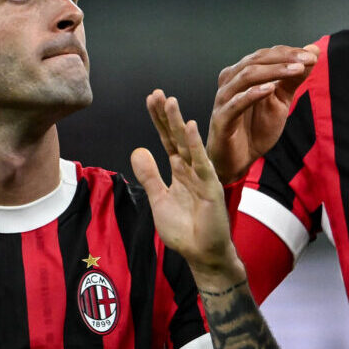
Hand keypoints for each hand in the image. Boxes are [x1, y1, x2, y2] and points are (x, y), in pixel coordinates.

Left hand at [135, 90, 246, 291]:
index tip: (150, 99)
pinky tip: (189, 126)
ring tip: (170, 101)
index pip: (166, 140)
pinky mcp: (211, 187)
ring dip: (178, 123)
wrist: (203, 254)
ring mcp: (203, 176)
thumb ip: (150, 176)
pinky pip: (202, 162)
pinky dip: (195, 144)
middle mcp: (192, 170)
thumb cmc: (185, 231)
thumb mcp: (159, 200)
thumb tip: (138, 150)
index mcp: (179, 172)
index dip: (158, 121)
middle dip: (166, 115)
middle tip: (157, 93)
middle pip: (176, 137)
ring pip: (188, 145)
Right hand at [207, 44, 314, 182]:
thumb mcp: (281, 101)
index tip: (313, 55)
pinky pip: (235, 103)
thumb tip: (313, 51)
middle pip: (255, 60)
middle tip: (308, 59)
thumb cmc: (256, 128)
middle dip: (284, 58)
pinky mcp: (221, 118)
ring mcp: (224, 99)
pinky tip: (270, 89)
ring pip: (246, 76)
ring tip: (296, 70)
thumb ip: (293, 78)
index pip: (265, 55)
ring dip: (273, 72)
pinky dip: (252, 94)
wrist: (240, 160)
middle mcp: (230, 81)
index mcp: (242, 73)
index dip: (288, 53)